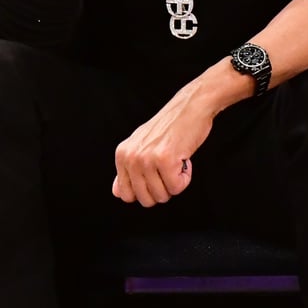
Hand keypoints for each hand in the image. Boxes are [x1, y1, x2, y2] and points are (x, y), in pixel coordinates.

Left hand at [112, 82, 213, 206]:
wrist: (190, 107)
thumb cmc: (169, 127)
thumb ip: (128, 170)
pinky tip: (183, 159)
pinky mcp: (165, 160)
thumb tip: (117, 193)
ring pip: (162, 196)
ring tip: (175, 160)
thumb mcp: (141, 146)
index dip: (145, 191)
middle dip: (162, 190)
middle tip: (167, 169)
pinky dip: (185, 178)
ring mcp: (147, 158)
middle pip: (145, 200)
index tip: (155, 176)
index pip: (125, 195)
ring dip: (175, 182)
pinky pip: (177, 188)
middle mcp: (131, 157)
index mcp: (122, 154)